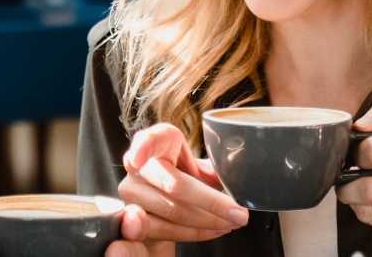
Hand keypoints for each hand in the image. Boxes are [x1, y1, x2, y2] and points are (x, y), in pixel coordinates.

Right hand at [115, 123, 249, 245]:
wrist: (159, 207)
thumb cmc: (182, 179)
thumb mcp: (197, 168)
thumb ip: (213, 166)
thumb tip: (237, 160)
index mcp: (159, 143)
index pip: (151, 138)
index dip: (144, 147)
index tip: (139, 159)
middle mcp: (138, 166)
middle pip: (174, 184)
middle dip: (211, 202)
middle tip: (240, 214)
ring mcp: (131, 192)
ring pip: (172, 210)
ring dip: (208, 221)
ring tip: (232, 223)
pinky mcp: (132, 217)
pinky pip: (166, 229)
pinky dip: (196, 232)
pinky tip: (215, 230)